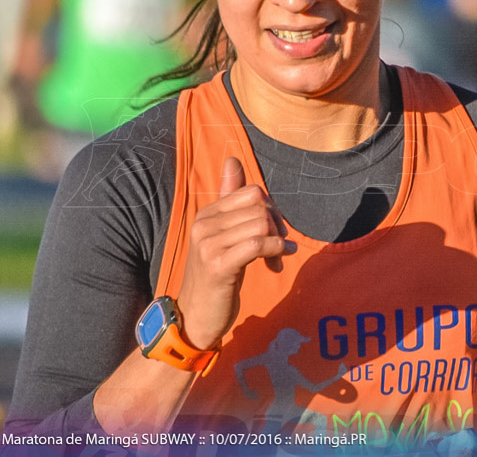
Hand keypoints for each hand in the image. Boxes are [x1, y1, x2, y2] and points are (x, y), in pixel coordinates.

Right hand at [177, 157, 288, 349]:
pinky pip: (257, 244)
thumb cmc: (218, 275)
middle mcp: (204, 224)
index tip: (274, 233)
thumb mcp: (226, 235)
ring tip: (275, 258)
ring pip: (261, 224)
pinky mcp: (217, 264)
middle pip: (260, 206)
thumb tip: (233, 160)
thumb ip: (232, 200)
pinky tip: (277, 262)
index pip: (252, 192)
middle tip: (278, 247)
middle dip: (277, 226)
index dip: (271, 210)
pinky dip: (275, 251)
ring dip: (278, 242)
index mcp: (207, 213)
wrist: (197, 316)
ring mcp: (207, 243)